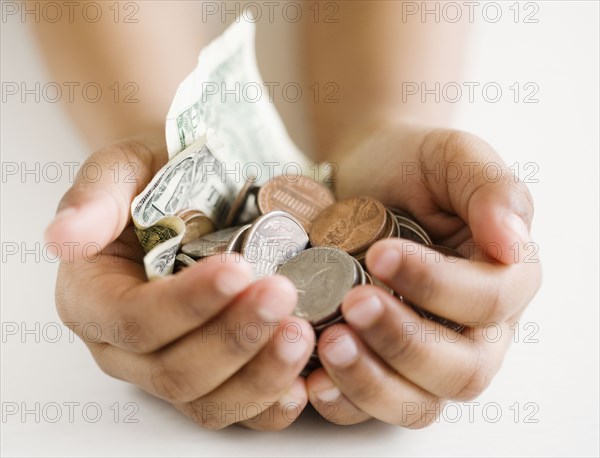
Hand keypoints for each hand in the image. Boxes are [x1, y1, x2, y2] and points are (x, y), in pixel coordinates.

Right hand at [45, 135, 313, 430]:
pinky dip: (274, 403)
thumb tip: (64, 236)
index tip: (238, 269)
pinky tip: (308, 380)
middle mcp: (128, 350)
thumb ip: (95, 195)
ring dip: (261, 375)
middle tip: (281, 294)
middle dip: (234, 338)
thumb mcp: (123, 168)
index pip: (134, 321)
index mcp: (95, 300)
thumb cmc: (157, 181)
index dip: (186, 304)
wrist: (193, 193)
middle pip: (176, 372)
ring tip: (302, 332)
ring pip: (209, 402)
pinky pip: (239, 411)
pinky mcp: (214, 378)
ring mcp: (172, 369)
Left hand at [306, 123, 541, 425]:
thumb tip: (514, 242)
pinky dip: (344, 401)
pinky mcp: (384, 365)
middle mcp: (475, 329)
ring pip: (419, 402)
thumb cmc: (414, 164)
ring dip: (372, 382)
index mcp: (505, 277)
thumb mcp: (455, 158)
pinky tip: (312, 378)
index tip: (382, 253)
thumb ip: (491, 190)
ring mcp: (428, 354)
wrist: (366, 174)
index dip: (437, 285)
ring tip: (329, 344)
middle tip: (353, 303)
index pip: (488, 302)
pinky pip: (373, 407)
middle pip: (460, 370)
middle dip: (404, 342)